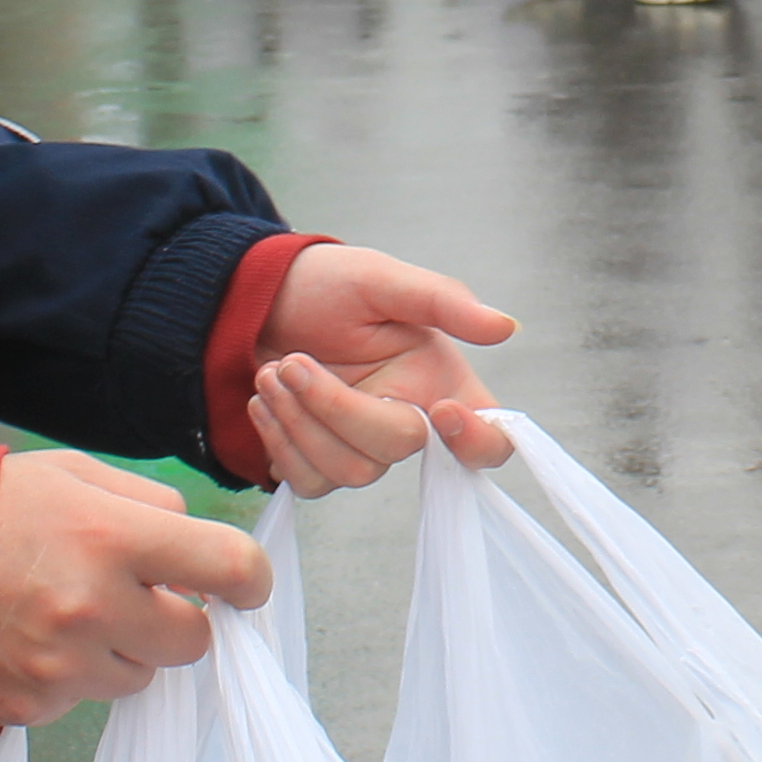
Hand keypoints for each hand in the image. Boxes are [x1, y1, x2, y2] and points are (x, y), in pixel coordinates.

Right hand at [0, 450, 271, 727]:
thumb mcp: (76, 475)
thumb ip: (151, 506)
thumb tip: (204, 551)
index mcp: (111, 536)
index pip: (226, 567)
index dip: (248, 578)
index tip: (243, 583)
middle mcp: (92, 607)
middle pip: (192, 639)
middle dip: (178, 617)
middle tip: (141, 592)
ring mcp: (61, 665)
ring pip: (143, 676)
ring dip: (127, 649)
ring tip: (76, 610)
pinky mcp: (33, 704)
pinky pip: (88, 699)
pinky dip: (78, 674)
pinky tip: (41, 636)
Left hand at [248, 242, 518, 489]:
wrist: (256, 301)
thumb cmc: (326, 284)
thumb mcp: (380, 279)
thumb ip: (442, 301)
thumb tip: (506, 326)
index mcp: (437, 379)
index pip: (488, 437)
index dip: (478, 441)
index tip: (441, 411)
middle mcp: (406, 418)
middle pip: (396, 449)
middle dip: (336, 407)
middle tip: (290, 361)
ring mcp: (361, 447)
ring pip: (348, 472)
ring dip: (298, 421)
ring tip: (270, 372)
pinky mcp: (318, 462)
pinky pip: (309, 483)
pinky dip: (279, 440)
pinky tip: (264, 400)